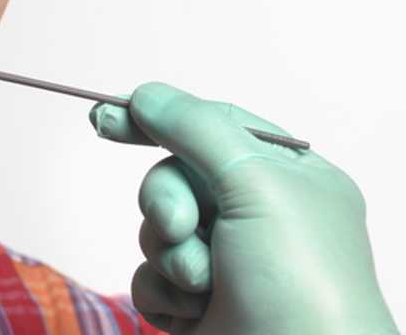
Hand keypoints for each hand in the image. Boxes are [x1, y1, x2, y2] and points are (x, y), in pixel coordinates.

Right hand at [89, 82, 398, 334]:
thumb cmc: (300, 283)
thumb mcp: (256, 183)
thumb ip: (195, 127)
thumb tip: (146, 95)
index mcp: (291, 177)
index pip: (215, 125)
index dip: (159, 118)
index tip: (105, 118)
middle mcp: (260, 216)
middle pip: (176, 177)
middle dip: (168, 202)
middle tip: (183, 228)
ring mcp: (228, 264)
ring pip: (157, 229)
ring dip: (171, 253)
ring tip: (204, 282)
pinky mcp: (199, 305)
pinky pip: (150, 277)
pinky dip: (164, 292)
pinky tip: (194, 310)